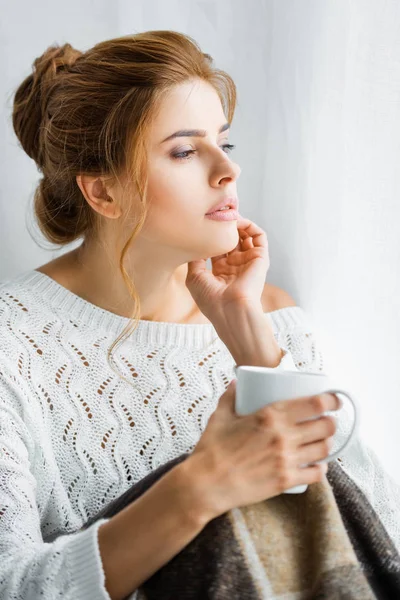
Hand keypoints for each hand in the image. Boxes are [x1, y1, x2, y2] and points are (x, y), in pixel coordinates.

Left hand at [186, 216, 269, 320]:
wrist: (230, 310)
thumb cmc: (210, 299)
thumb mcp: (194, 277)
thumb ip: (194, 259)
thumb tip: (193, 242)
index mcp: (221, 272)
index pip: (218, 248)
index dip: (212, 235)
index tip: (204, 223)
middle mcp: (236, 266)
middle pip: (232, 240)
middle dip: (225, 227)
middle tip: (218, 213)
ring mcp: (248, 262)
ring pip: (246, 236)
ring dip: (238, 224)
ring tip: (228, 216)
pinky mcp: (260, 259)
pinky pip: (259, 237)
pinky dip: (251, 226)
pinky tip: (239, 221)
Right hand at [186, 380, 339, 521]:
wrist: (205, 484)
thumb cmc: (211, 449)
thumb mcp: (220, 416)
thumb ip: (230, 396)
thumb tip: (237, 382)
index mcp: (270, 415)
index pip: (315, 404)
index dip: (331, 400)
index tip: (334, 400)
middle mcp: (283, 436)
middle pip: (325, 426)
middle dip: (330, 422)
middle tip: (326, 421)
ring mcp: (286, 460)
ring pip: (324, 449)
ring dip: (327, 444)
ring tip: (321, 441)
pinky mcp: (285, 481)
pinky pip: (316, 474)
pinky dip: (320, 468)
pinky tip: (317, 465)